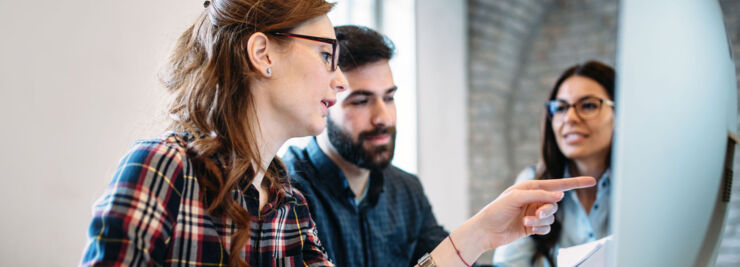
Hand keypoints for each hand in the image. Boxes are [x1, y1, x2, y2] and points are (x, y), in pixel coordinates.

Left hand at [471, 176, 595, 249]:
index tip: (592, 180)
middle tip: (535, 214)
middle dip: (548, 210)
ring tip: (526, 222)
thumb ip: (539, 195)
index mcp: (531, 188)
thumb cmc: (496, 210)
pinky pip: (546, 228)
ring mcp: (534, 213)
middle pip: (555, 204)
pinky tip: (528, 229)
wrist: (485, 230)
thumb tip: (560, 196)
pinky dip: (540, 229)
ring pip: (551, 217)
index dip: (576, 183)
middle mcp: (534, 199)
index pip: (558, 184)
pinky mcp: (532, 226)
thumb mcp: (516, 198)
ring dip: (541, 221)